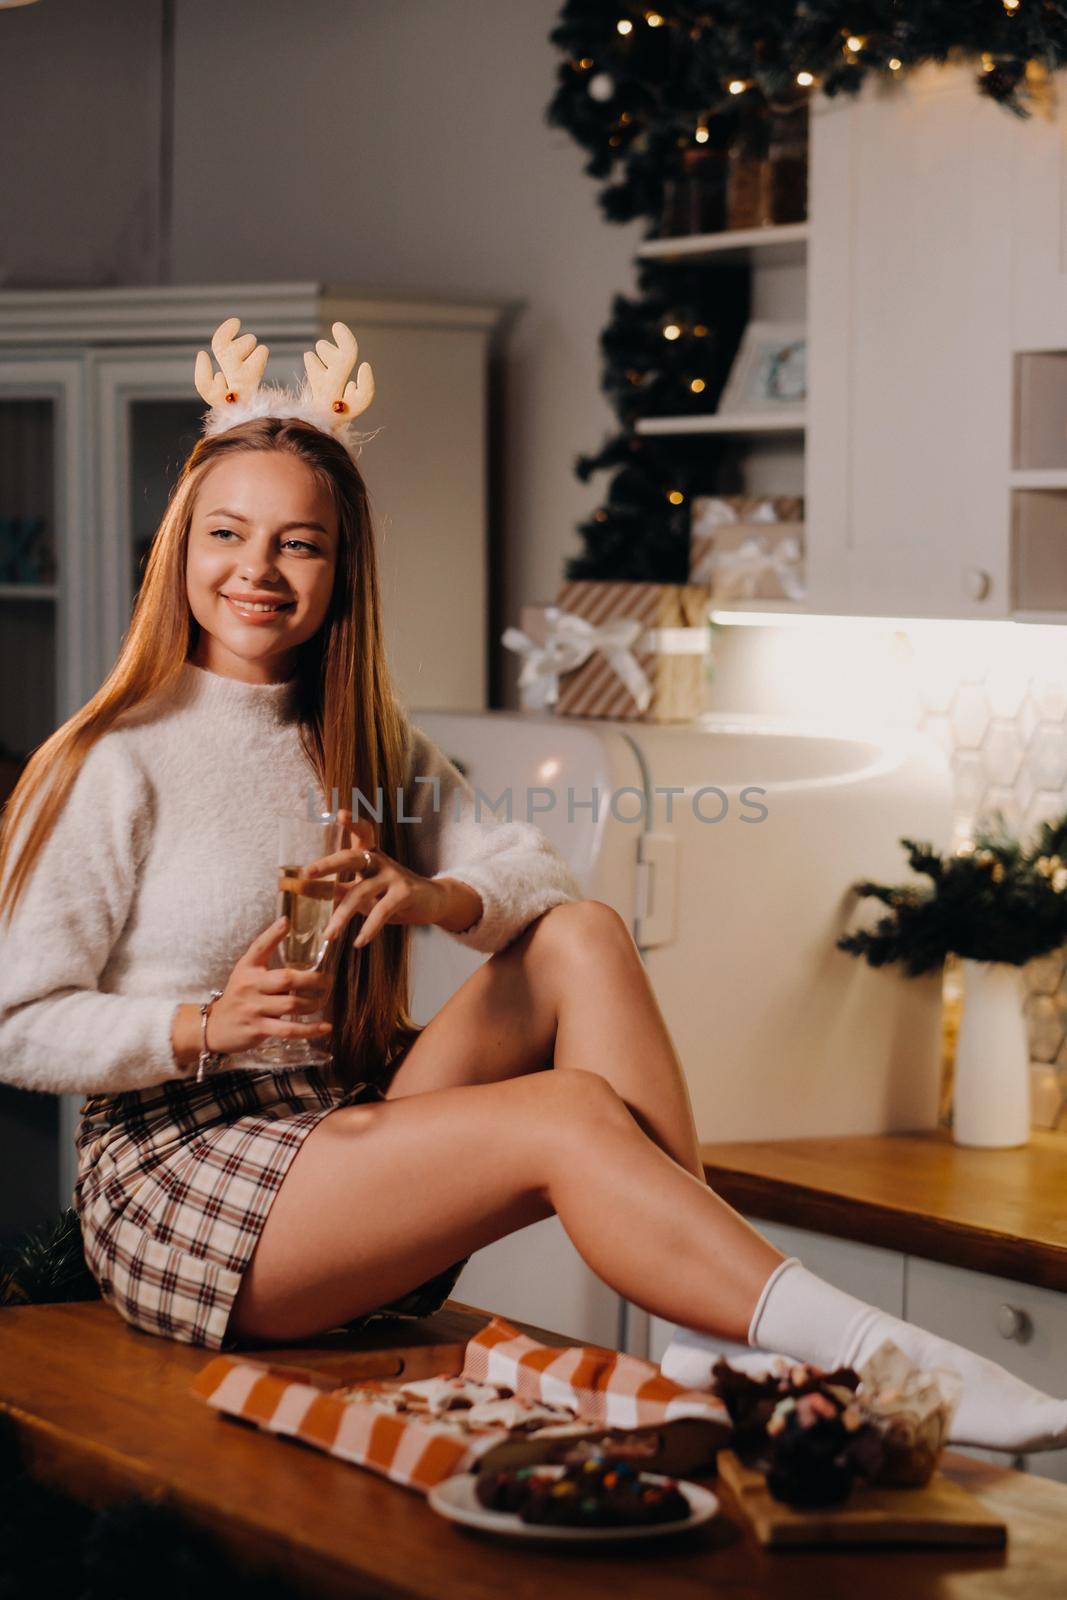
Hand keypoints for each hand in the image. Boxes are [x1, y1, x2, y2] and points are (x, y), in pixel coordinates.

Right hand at [204, 915, 332, 1055]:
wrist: (215, 1028)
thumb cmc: (239, 996)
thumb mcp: (246, 972)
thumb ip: (265, 955)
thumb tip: (287, 927)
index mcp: (247, 968)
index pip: (259, 948)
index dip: (272, 934)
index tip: (287, 922)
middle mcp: (249, 986)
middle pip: (286, 979)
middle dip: (313, 980)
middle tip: (328, 980)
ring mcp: (253, 1009)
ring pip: (291, 1004)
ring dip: (313, 1003)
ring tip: (324, 1000)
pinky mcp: (258, 1029)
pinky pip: (288, 1029)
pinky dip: (310, 1029)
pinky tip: (326, 1027)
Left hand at [302, 808, 482, 948]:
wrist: (431, 902)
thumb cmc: (390, 894)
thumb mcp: (363, 890)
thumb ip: (338, 889)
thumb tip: (304, 890)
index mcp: (368, 856)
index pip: (360, 833)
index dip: (351, 822)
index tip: (339, 814)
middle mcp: (379, 861)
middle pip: (351, 857)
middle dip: (328, 864)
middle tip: (306, 872)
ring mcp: (393, 875)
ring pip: (361, 892)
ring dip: (342, 916)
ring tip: (329, 934)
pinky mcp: (404, 893)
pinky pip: (382, 911)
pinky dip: (369, 928)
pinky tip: (359, 942)